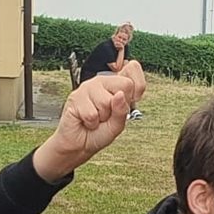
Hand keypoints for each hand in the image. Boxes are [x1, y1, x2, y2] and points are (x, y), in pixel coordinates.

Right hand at [35, 63, 146, 178]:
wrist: (80, 145)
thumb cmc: (98, 133)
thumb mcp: (118, 125)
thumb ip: (122, 111)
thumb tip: (119, 95)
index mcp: (116, 84)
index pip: (133, 68)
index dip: (138, 86)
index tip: (131, 100)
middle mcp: (102, 82)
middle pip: (125, 84)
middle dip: (119, 107)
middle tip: (108, 114)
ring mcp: (88, 87)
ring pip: (107, 101)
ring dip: (102, 117)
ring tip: (96, 118)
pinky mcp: (76, 96)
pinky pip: (92, 113)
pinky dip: (91, 123)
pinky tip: (86, 121)